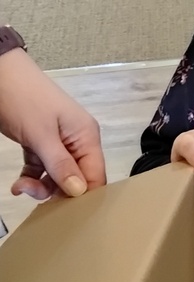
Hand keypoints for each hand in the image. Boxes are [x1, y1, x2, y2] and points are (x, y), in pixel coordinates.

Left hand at [0, 48, 105, 199]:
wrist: (0, 73)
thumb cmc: (24, 99)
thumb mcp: (41, 134)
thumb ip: (60, 164)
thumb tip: (78, 191)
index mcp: (86, 136)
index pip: (95, 176)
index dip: (81, 195)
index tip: (62, 208)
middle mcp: (77, 141)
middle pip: (77, 179)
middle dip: (56, 191)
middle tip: (32, 192)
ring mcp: (59, 142)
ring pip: (58, 176)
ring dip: (40, 186)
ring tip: (21, 186)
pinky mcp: (41, 143)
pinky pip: (42, 168)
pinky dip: (32, 178)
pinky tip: (19, 183)